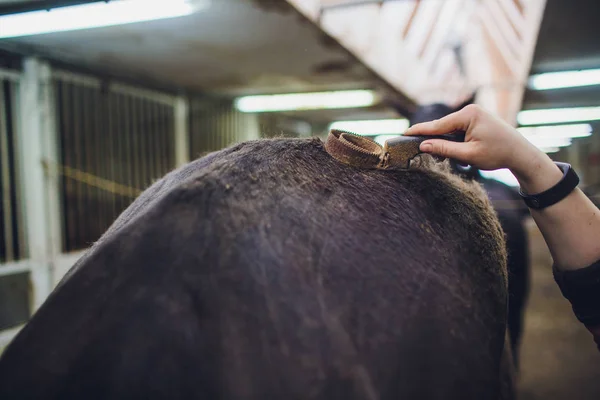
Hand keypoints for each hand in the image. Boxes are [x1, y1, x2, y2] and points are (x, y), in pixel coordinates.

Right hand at [404, 104, 542, 173]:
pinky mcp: (476, 121)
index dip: (419, 131)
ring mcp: (473, 115)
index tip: (403, 133)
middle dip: (435, 140)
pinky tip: (463, 155)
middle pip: (442, 127)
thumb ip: (444, 149)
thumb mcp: (468, 155)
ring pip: (450, 130)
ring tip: (458, 159)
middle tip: (423, 152)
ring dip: (448, 145)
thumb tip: (423, 145)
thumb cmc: (498, 153)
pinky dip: (456, 143)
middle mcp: (470, 111)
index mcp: (468, 115)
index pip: (437, 125)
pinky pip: (458, 131)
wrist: (520, 153)